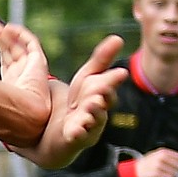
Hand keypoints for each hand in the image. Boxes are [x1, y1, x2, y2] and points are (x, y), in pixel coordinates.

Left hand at [0, 16, 60, 150]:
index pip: (6, 59)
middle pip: (10, 49)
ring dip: (5, 32)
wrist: (21, 116)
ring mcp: (32, 69)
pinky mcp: (39, 63)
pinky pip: (31, 43)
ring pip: (18, 45)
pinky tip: (7, 28)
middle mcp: (23, 76)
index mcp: (12, 84)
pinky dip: (20, 33)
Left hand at [18, 36, 122, 166]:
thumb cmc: (78, 102)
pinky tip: (74, 131)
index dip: (113, 80)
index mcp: (103, 95)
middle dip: (104, 95)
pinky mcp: (75, 139)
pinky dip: (77, 134)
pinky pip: (78, 137)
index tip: (119, 72)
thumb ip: (102, 60)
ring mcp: (89, 126)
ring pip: (94, 120)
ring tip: (90, 106)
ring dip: (93, 114)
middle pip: (104, 103)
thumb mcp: (87, 78)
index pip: (110, 85)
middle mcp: (100, 111)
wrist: (58, 130)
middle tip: (101, 89)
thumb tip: (118, 38)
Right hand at [127, 147, 177, 176]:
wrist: (135, 171)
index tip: (175, 167)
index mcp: (162, 152)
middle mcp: (161, 157)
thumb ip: (168, 157)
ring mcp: (158, 165)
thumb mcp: (157, 156)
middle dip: (176, 171)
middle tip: (171, 173)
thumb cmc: (147, 165)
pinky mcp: (156, 174)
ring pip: (174, 173)